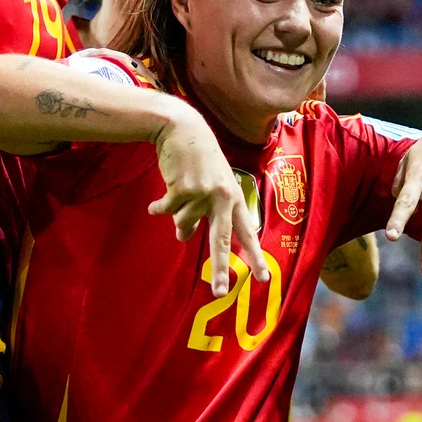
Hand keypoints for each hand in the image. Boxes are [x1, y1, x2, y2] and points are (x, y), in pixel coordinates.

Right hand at [148, 107, 266, 293]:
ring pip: (183, 224)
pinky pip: (166, 211)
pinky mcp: (182, 190)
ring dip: (176, 215)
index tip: (263, 278)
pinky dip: (159, 207)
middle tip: (219, 293)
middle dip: (219, 269)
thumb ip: (200, 214)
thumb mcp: (206, 186)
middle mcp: (222, 198)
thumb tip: (183, 238)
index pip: (246, 233)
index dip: (254, 257)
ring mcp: (202, 194)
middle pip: (220, 241)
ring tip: (177, 193)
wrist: (182, 128)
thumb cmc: (197, 158)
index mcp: (234, 198)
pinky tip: (158, 201)